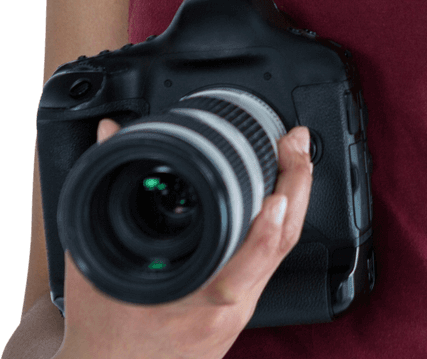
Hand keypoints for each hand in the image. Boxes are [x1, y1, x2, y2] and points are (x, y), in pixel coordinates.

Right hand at [58, 117, 313, 358]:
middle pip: (280, 245)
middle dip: (295, 185)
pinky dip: (278, 224)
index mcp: (196, 301)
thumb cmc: (100, 331)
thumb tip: (111, 132)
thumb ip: (103, 191)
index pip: (246, 263)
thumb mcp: (93, 259)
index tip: (278, 196)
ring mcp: (239, 312)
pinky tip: (280, 194)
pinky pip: (270, 262)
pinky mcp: (240, 311)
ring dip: (293, 200)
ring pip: (281, 252)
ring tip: (294, 155)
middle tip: (296, 143)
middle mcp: (227, 309)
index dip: (266, 230)